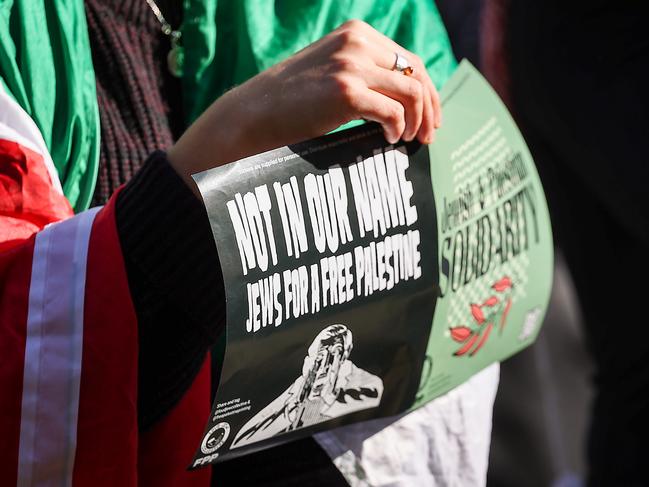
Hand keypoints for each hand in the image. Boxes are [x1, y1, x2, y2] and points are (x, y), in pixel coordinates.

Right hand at [168, 20, 441, 189]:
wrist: (254, 112)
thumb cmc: (291, 100)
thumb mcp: (330, 72)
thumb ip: (364, 74)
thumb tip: (405, 100)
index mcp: (356, 34)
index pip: (408, 59)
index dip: (427, 90)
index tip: (431, 117)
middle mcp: (357, 42)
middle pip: (416, 74)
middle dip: (430, 107)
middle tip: (429, 135)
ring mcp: (351, 65)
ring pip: (411, 92)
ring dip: (417, 121)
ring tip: (410, 140)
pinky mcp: (346, 92)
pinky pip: (393, 112)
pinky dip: (398, 129)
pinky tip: (390, 140)